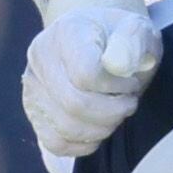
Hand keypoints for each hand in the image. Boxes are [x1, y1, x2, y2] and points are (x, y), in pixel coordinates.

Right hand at [22, 0, 161, 166]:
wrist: (101, 40)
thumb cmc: (123, 38)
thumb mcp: (139, 29)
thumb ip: (134, 39)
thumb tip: (118, 64)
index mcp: (67, 31)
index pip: (86, 75)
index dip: (117, 87)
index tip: (131, 83)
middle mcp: (41, 56)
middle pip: (75, 104)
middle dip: (113, 112)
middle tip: (128, 102)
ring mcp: (33, 86)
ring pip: (66, 128)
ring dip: (103, 128)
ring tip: (116, 112)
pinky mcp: (34, 111)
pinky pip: (56, 143)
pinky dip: (84, 143)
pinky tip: (100, 127)